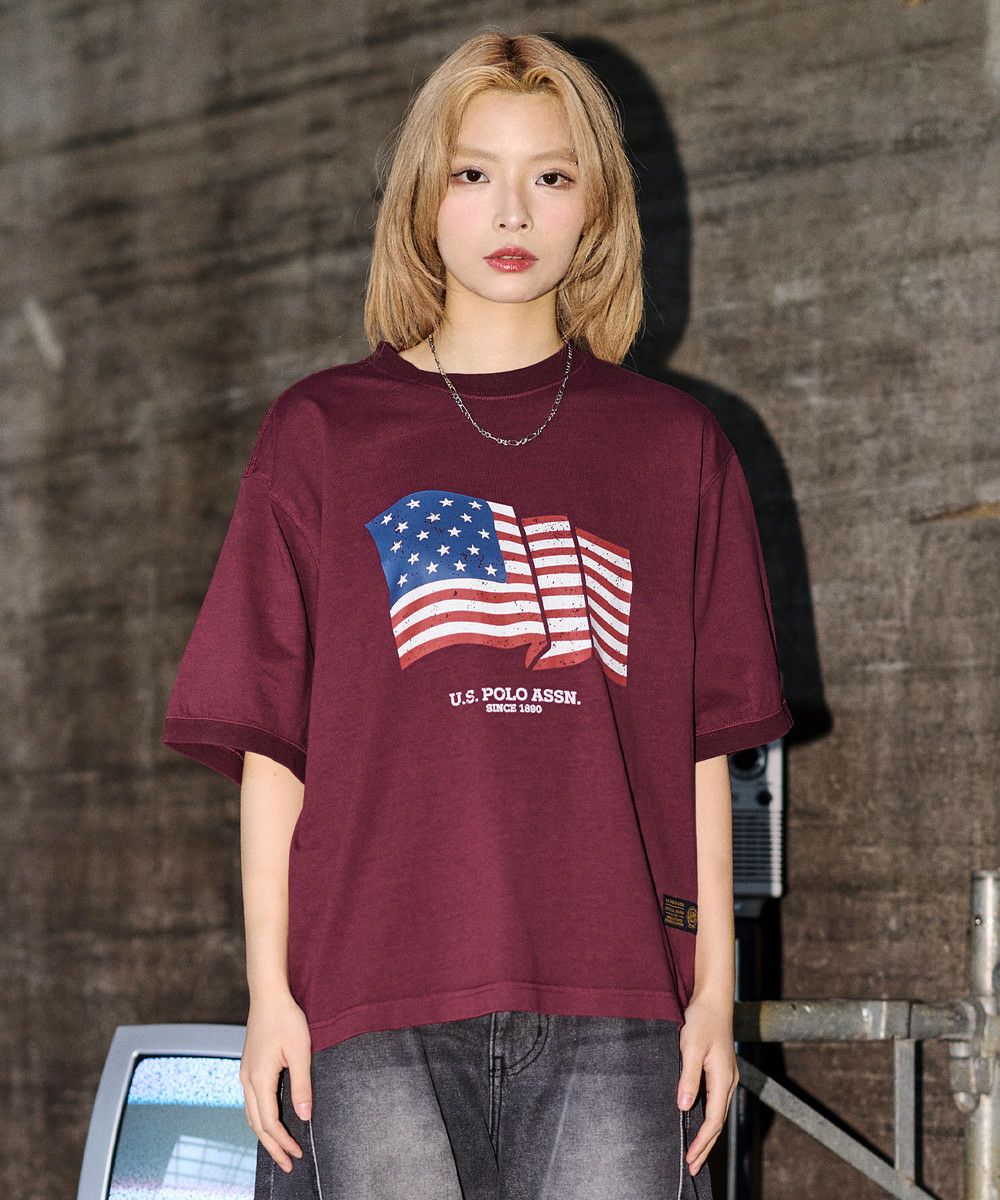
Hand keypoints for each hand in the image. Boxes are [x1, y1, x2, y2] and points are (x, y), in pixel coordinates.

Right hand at [240, 991, 312, 1172]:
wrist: (268, 996)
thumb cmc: (286, 1019)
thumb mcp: (301, 1051)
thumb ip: (302, 1085)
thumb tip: (303, 1116)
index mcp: (259, 1079)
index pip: (269, 1122)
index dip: (283, 1141)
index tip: (297, 1154)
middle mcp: (247, 1080)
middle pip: (256, 1124)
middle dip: (272, 1146)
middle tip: (288, 1165)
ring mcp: (245, 1074)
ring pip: (251, 1115)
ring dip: (265, 1135)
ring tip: (280, 1149)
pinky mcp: (248, 1068)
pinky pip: (251, 1103)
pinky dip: (260, 1120)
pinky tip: (270, 1123)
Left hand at [676, 994, 738, 1176]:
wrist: (713, 1001)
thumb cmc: (701, 1021)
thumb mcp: (691, 1047)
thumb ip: (688, 1077)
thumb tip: (684, 1107)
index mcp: (723, 1079)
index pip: (713, 1121)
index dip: (701, 1142)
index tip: (688, 1159)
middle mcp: (727, 1082)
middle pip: (717, 1124)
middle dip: (705, 1148)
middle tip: (691, 1169)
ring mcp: (725, 1078)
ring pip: (717, 1115)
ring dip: (706, 1137)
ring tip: (694, 1155)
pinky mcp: (720, 1073)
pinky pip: (714, 1104)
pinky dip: (706, 1121)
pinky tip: (697, 1125)